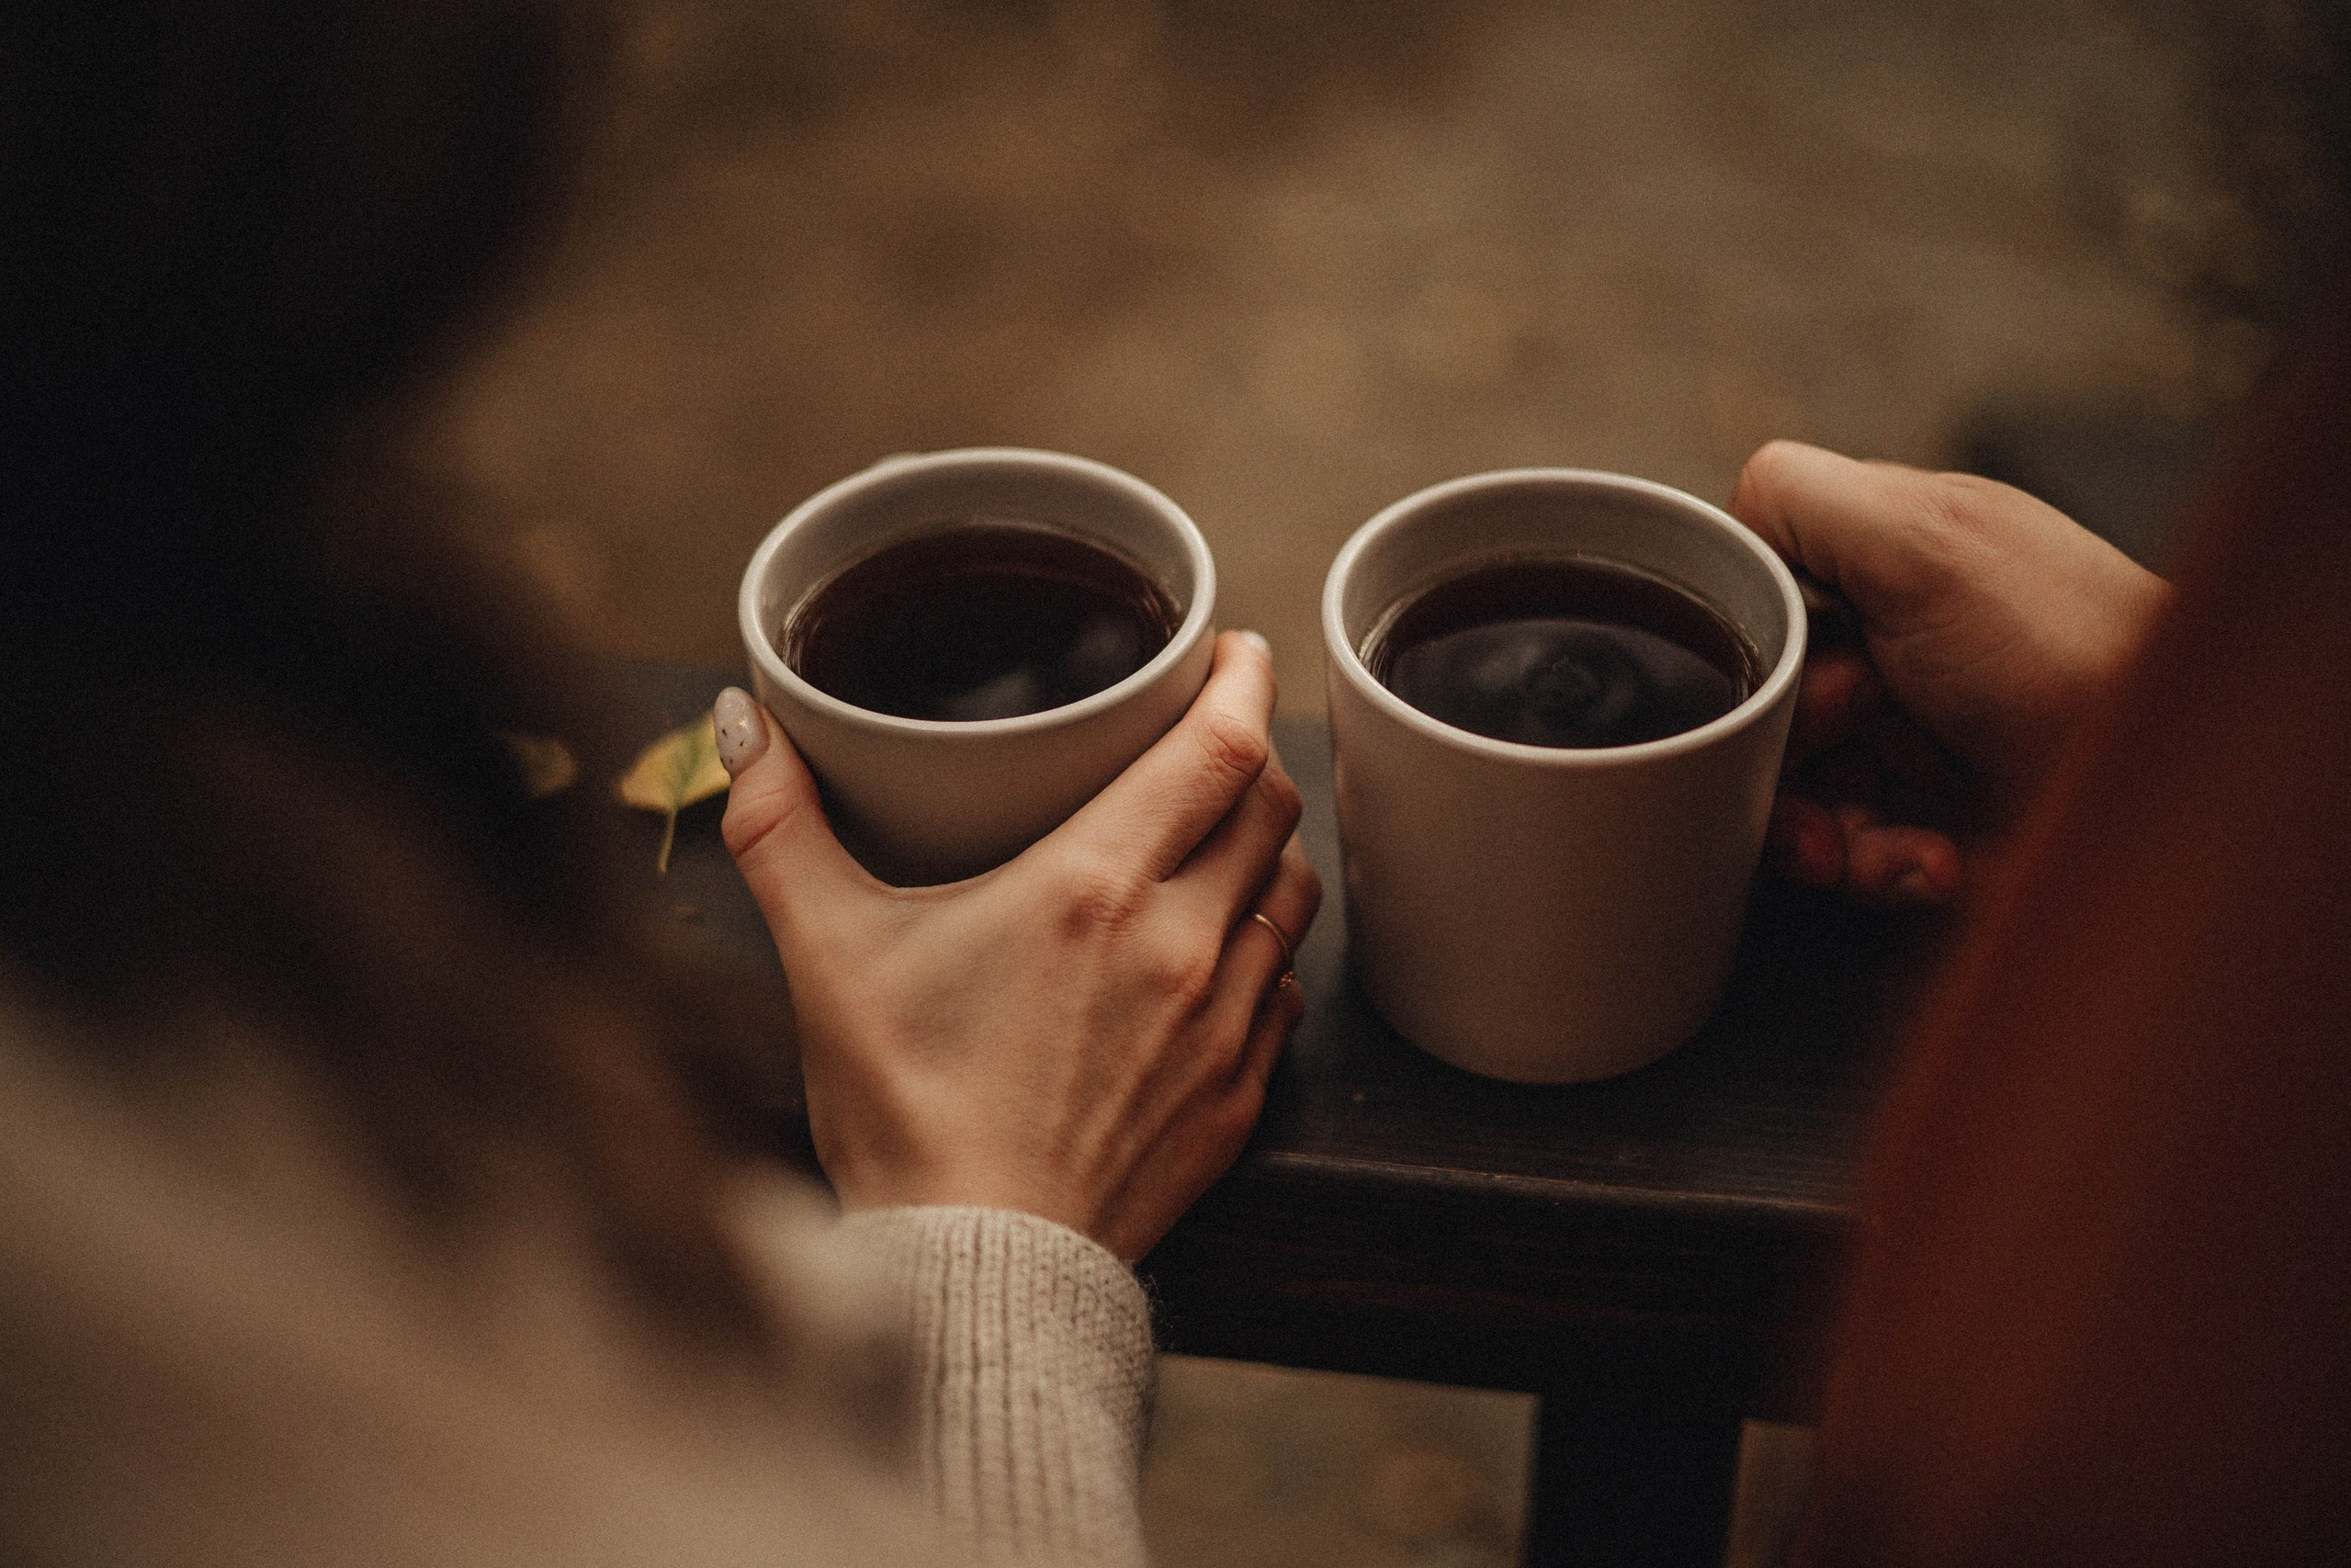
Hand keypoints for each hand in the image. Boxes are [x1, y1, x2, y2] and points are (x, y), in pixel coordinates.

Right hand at [716, 633, 1319, 1261]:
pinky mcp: (1239, 1095)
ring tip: (1216, 834)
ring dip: (1265, 848)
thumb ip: (780, 827)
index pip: (1222, 744)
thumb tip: (743, 726)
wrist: (972, 1266)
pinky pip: (1283, 988)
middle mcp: (1182, 943)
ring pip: (1291, 892)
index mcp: (1096, 887)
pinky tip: (1211, 950)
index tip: (1233, 651)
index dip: (1244, 679)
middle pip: (1272, 802)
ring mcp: (1223, 1023)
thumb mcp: (826, 954)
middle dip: (1252, 750)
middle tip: (1210, 733)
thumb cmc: (903, 1110)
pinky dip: (1261, 947)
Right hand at [1730, 441, 2168, 905]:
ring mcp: (1913, 740)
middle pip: (1762, 711)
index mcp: (1889, 565)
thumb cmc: (2068, 650)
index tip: (1788, 685)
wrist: (2172, 786)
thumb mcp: (1921, 539)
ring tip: (1877, 844)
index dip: (1753, 655)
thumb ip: (1803, 499)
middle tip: (1840, 757)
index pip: (1758, 604)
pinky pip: (1854, 857)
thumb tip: (1726, 514)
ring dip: (1822, 833)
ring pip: (1794, 795)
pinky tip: (1932, 860)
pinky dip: (1880, 869)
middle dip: (1779, 758)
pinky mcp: (1932, 822)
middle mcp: (1897, 649)